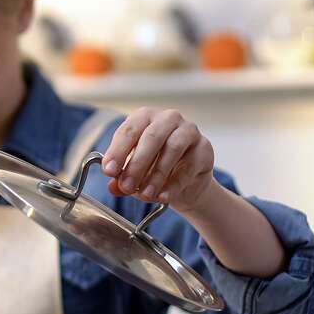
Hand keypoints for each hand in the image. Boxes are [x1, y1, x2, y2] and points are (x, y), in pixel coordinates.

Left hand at [101, 107, 215, 212]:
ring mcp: (189, 131)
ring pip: (173, 148)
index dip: (117, 152)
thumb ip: (122, 178)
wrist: (184, 181)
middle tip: (126, 186)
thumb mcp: (133, 172)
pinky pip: (189, 165)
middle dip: (137, 164)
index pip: (129, 130)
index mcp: (145, 117)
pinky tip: (163, 196)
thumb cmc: (153, 167)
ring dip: (157, 174)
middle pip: (151, 137)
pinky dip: (174, 184)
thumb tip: (114, 187)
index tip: (109, 171)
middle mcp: (168, 118)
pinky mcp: (205, 148)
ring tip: (146, 194)